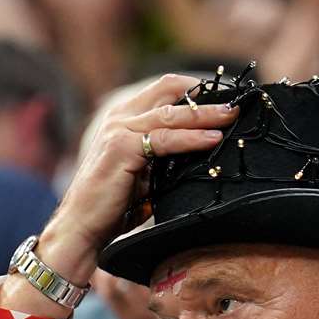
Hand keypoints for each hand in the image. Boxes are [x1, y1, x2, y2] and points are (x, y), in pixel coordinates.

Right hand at [31, 75, 238, 285]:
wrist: (81, 228)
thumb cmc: (113, 208)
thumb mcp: (144, 176)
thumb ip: (164, 160)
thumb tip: (201, 158)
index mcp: (125, 120)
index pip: (164, 90)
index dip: (195, 90)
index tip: (225, 96)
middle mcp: (120, 118)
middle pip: (169, 92)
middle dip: (206, 95)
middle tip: (237, 101)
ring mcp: (118, 131)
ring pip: (171, 114)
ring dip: (205, 114)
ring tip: (233, 116)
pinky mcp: (121, 149)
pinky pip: (165, 140)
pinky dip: (192, 139)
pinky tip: (213, 139)